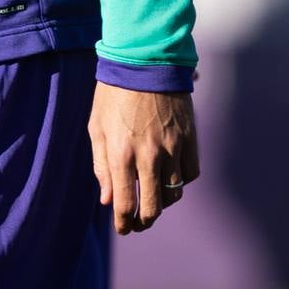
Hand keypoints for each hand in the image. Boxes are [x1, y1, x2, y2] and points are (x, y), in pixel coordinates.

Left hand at [89, 83, 198, 233]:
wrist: (145, 60)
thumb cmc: (113, 93)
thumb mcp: (97, 128)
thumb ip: (101, 166)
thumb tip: (107, 200)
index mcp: (121, 155)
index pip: (124, 204)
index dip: (123, 222)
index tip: (123, 228)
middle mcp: (149, 156)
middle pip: (154, 207)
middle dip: (144, 221)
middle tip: (139, 223)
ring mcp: (173, 148)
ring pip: (174, 194)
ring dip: (163, 202)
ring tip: (153, 199)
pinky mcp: (189, 139)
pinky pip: (190, 174)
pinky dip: (181, 181)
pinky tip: (170, 177)